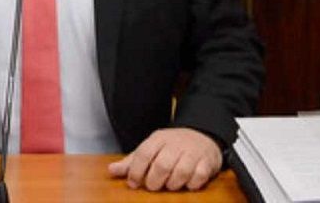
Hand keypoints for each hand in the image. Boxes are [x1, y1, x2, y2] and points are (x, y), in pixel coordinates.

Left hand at [107, 128, 221, 190]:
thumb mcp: (151, 148)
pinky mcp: (207, 161)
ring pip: (181, 172)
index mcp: (158, 139)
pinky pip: (199, 176)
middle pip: (162, 165)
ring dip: (173, 184)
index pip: (144, 154)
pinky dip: (192, 184)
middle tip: (153, 186)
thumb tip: (111, 170)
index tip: (134, 183)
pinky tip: (187, 184)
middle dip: (155, 181)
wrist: (202, 134)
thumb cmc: (171, 146)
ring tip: (170, 185)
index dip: (136, 171)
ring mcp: (192, 152)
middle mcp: (175, 144)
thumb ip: (132, 161)